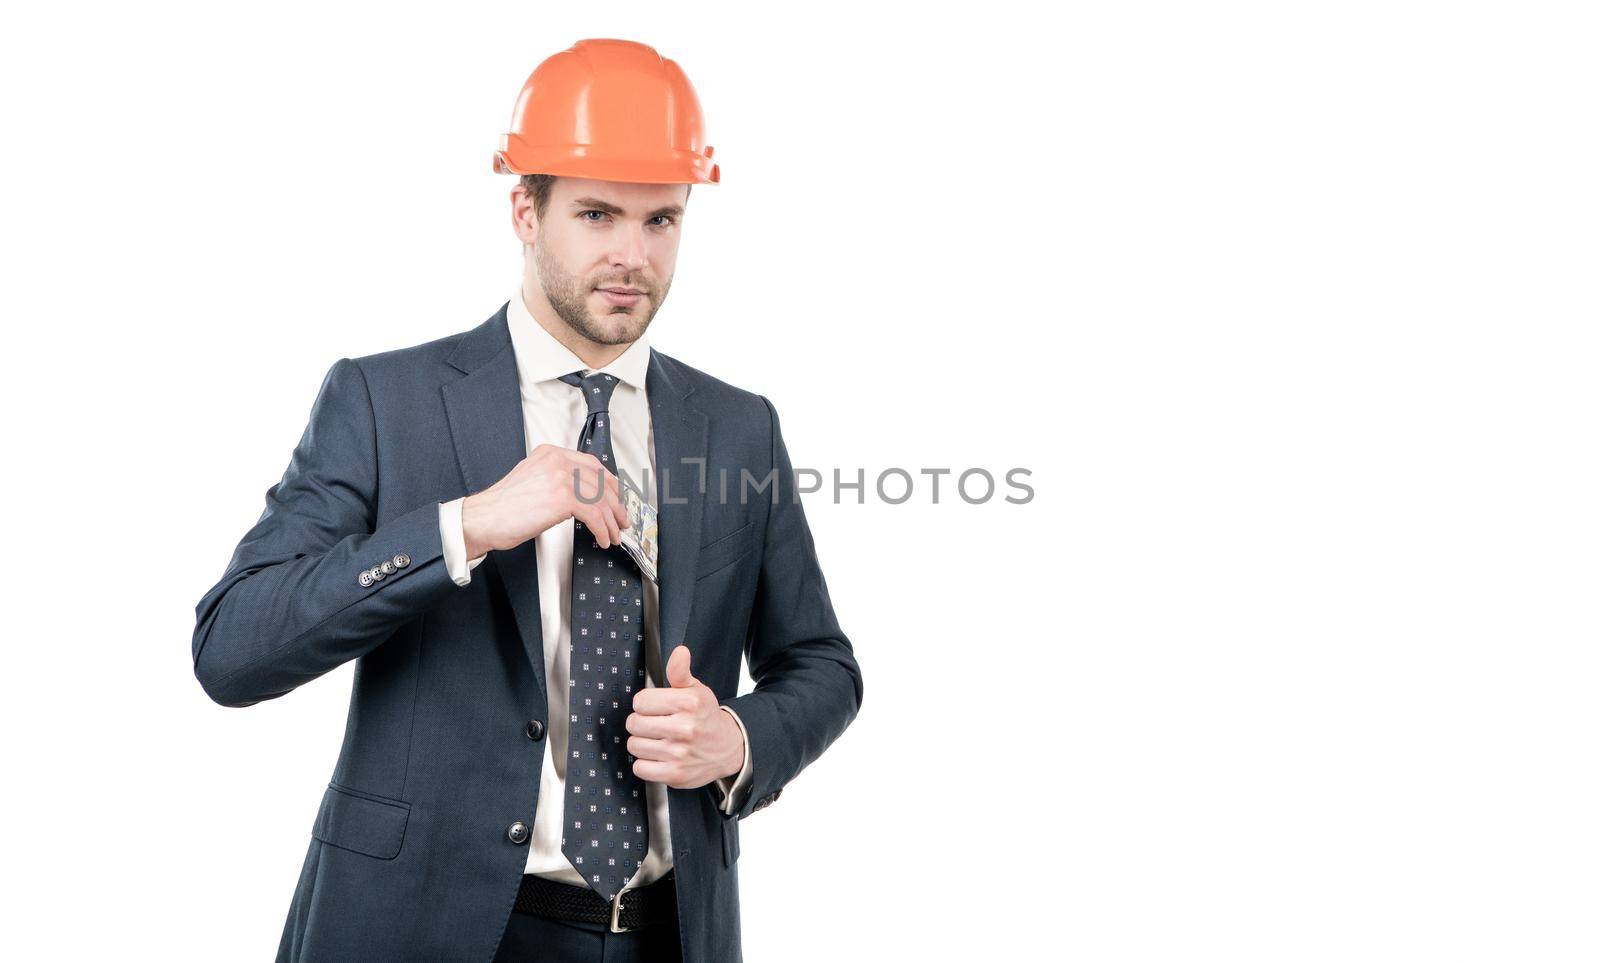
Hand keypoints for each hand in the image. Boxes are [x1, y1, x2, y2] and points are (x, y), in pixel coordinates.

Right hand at [460, 444, 628, 556]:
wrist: (483, 519)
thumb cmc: (503, 507)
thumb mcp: (533, 481)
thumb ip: (557, 480)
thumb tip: (584, 496)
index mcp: (551, 454)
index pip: (592, 465)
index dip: (610, 484)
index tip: (616, 498)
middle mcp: (557, 461)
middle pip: (601, 481)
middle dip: (616, 504)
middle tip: (621, 519)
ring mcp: (560, 477)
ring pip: (600, 499)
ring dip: (611, 521)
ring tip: (612, 534)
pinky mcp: (562, 497)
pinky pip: (594, 514)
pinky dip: (601, 529)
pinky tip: (601, 538)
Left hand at [626, 646, 743, 788]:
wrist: (729, 748)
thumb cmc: (706, 717)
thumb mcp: (696, 690)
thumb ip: (680, 671)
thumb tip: (680, 651)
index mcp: (688, 703)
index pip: (640, 701)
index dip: (645, 704)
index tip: (655, 707)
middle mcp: (685, 728)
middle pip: (634, 723)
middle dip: (641, 723)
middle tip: (656, 724)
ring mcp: (679, 753)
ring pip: (634, 745)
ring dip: (643, 743)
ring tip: (659, 740)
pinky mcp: (675, 774)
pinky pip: (640, 768)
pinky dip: (646, 764)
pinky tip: (659, 756)